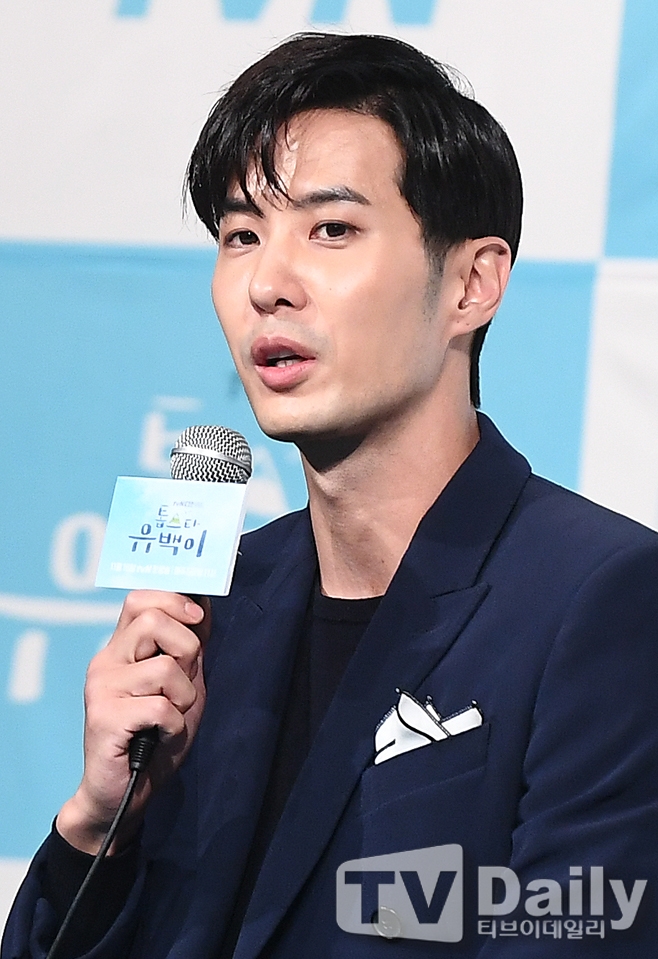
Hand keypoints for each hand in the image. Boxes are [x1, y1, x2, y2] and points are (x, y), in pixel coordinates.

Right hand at [56, 590, 209, 853]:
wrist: (127, 793)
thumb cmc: (156, 736)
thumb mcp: (184, 684)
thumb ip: (190, 647)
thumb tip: (203, 604)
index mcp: (122, 649)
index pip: (139, 599)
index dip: (174, 601)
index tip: (198, 620)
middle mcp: (106, 661)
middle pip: (153, 620)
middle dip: (186, 648)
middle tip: (182, 683)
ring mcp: (102, 688)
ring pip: (165, 667)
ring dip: (183, 697)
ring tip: (170, 717)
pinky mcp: (104, 718)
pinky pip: (161, 707)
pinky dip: (174, 725)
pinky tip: (160, 736)